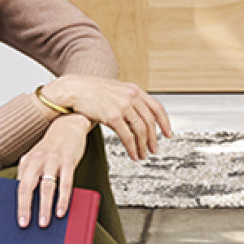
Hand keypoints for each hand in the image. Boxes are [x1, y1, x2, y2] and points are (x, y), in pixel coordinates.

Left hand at [16, 113, 92, 228]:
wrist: (68, 125)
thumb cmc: (51, 147)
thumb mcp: (36, 158)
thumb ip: (30, 175)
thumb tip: (27, 202)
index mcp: (27, 161)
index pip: (19, 186)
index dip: (18, 205)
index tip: (19, 221)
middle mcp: (38, 159)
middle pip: (28, 186)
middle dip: (26, 207)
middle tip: (26, 225)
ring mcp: (53, 159)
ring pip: (46, 186)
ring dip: (45, 207)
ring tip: (44, 223)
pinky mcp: (68, 160)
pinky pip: (65, 183)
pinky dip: (63, 199)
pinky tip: (61, 211)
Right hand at [39, 74, 171, 160]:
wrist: (75, 88)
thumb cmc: (92, 90)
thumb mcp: (116, 90)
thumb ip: (129, 99)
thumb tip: (139, 116)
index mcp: (134, 90)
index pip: (156, 107)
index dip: (165, 122)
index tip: (168, 133)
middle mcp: (130, 96)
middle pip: (150, 122)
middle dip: (153, 139)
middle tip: (153, 149)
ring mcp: (122, 106)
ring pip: (140, 130)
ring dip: (143, 146)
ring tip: (142, 155)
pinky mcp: (112, 116)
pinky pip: (127, 136)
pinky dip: (132, 148)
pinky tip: (133, 154)